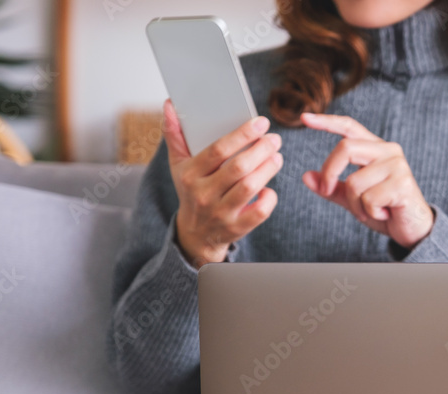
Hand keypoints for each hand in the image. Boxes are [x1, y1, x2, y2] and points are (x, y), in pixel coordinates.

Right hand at [163, 100, 283, 267]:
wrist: (195, 234)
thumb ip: (175, 134)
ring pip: (250, 187)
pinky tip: (269, 188)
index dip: (242, 134)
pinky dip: (269, 199)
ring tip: (277, 157)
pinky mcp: (236, 228)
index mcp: (189, 174)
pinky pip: (259, 212)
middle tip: (274, 139)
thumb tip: (170, 104)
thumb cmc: (191, 191)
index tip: (261, 122)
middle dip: (261, 150)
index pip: (218, 150)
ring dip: (268, 169)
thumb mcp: (179, 164)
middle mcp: (204, 194)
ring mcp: (220, 213)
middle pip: (238, 167)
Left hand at [300, 113, 434, 249]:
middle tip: (326, 191)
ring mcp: (397, 165)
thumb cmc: (385, 210)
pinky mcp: (402, 184)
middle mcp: (388, 150)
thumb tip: (306, 176)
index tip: (304, 118)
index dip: (327, 122)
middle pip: (345, 148)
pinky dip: (369, 213)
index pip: (349, 127)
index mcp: (376, 148)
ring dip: (355, 205)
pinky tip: (384, 214)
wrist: (414, 230)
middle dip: (329, 173)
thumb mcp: (354, 199)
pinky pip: (368, 199)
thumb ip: (332, 188)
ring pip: (354, 182)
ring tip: (371, 211)